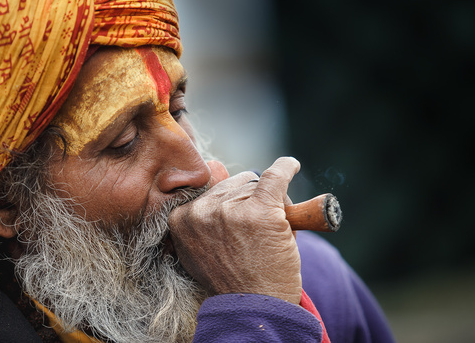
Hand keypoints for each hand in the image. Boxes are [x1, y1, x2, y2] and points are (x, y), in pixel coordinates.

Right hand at [168, 157, 301, 304]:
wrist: (254, 308)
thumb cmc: (232, 278)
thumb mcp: (199, 250)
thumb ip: (200, 218)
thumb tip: (214, 170)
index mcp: (181, 218)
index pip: (210, 191)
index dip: (229, 204)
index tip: (238, 219)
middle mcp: (202, 210)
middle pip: (233, 185)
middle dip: (247, 202)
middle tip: (254, 234)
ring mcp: (231, 209)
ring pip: (255, 185)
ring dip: (266, 203)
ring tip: (267, 235)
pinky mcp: (260, 210)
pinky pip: (275, 176)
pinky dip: (287, 168)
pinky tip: (293, 165)